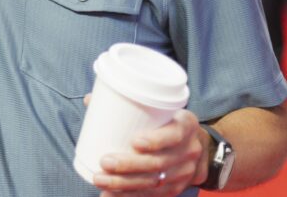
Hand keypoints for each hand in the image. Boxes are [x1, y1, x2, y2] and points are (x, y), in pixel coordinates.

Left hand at [92, 109, 207, 195]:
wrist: (196, 143)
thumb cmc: (167, 121)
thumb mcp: (160, 109)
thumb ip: (126, 104)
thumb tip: (89, 99)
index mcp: (185, 126)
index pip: (174, 135)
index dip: (156, 141)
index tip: (134, 142)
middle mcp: (189, 151)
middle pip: (159, 163)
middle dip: (129, 165)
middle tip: (104, 162)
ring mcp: (184, 172)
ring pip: (154, 182)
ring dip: (125, 184)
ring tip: (100, 180)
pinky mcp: (175, 188)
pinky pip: (153, 196)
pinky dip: (130, 196)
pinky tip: (110, 195)